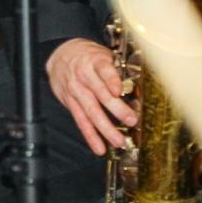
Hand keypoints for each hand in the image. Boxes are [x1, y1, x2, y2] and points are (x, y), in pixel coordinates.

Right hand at [45, 38, 135, 155]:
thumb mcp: (103, 55)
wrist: (60, 55)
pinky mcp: (70, 102)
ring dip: (105, 128)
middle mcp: (84, 76)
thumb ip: (118, 70)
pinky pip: (80, 120)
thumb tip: (141, 86)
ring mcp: (76, 90)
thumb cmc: (88, 56)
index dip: (111, 80)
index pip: (103, 70)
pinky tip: (99, 147)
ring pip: (90, 111)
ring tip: (118, 141)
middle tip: (131, 120)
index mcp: (94, 62)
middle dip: (116, 109)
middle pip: (100, 94)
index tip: (119, 90)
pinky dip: (90, 135)